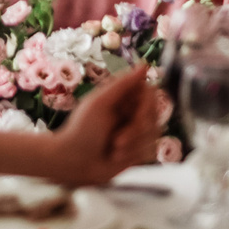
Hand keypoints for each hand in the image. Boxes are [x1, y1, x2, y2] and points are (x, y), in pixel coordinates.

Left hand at [44, 67, 162, 187]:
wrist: (74, 163)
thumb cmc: (81, 130)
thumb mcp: (99, 104)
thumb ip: (122, 84)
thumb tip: (144, 65)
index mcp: (121, 98)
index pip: (150, 93)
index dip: (147, 106)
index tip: (137, 116)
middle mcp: (130, 112)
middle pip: (154, 115)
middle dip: (136, 131)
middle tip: (116, 140)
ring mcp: (135, 132)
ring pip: (154, 134)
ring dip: (133, 145)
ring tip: (113, 149)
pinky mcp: (138, 150)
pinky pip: (151, 150)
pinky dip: (134, 155)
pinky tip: (116, 158)